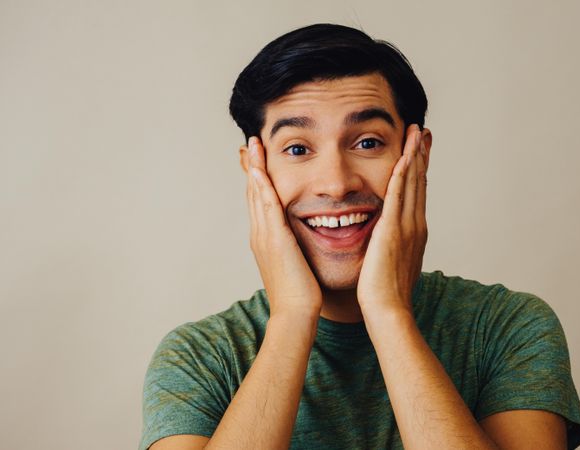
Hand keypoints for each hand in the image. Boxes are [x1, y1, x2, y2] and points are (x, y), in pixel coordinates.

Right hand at [244, 137, 322, 318]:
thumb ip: (297, 250)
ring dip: (254, 168)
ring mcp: (265, 236)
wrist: (296, 314)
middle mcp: (261, 235)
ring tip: (252, 145)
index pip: (261, 202)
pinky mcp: (275, 239)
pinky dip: (262, 186)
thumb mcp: (296, 265)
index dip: (258, 180)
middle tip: (249, 143)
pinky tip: (259, 169)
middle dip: (251, 167)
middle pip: (254, 193)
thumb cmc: (301, 295)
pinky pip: (267, 206)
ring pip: (257, 194)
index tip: (258, 160)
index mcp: (267, 240)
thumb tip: (302, 245)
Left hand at [357, 124, 428, 316]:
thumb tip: (388, 242)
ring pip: (411, 183)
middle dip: (421, 155)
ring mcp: (406, 226)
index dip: (419, 169)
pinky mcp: (392, 231)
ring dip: (414, 155)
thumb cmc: (386, 294)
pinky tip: (404, 155)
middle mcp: (415, 224)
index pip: (417, 193)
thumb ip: (392, 247)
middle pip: (419, 182)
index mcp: (414, 232)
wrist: (388, 311)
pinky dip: (402, 174)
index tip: (420, 150)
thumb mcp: (393, 263)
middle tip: (423, 131)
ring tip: (417, 132)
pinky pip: (397, 195)